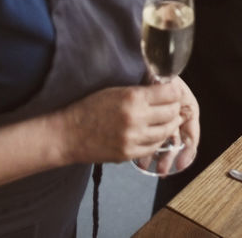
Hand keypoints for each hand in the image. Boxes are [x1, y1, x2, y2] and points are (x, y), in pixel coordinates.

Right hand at [54, 80, 186, 164]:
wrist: (67, 134)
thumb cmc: (89, 108)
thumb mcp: (115, 90)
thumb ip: (141, 91)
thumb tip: (164, 89)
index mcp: (133, 98)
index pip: (170, 93)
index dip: (174, 92)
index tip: (171, 91)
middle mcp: (136, 118)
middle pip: (172, 112)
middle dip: (174, 108)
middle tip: (171, 105)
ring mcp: (133, 138)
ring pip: (166, 131)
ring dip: (169, 125)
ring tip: (165, 119)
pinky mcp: (128, 154)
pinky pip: (154, 147)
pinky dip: (158, 139)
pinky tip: (153, 133)